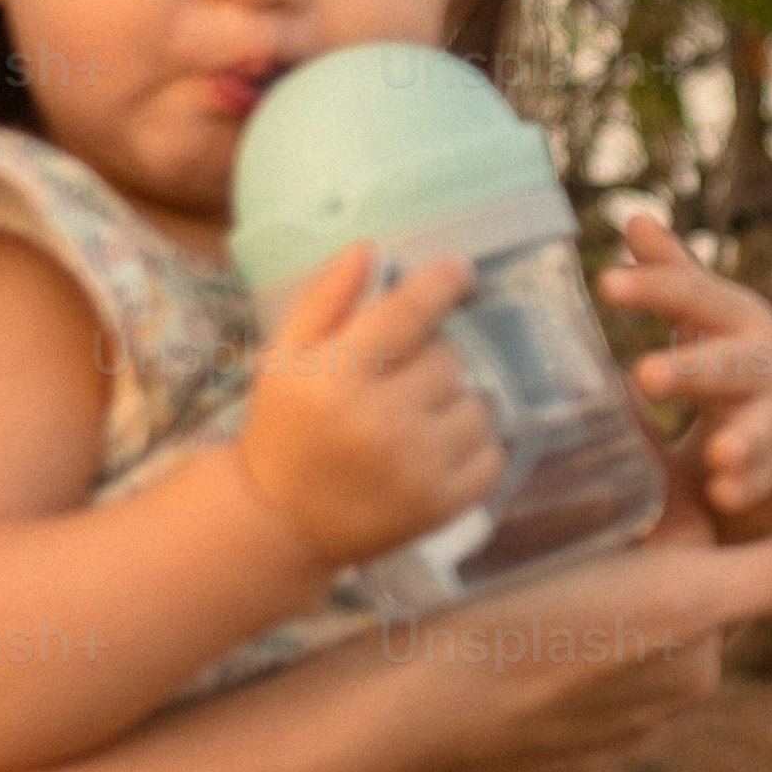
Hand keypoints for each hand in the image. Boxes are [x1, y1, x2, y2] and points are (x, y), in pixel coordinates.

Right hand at [238, 245, 499, 566]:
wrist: (280, 522)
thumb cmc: (283, 429)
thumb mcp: (285, 357)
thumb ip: (326, 299)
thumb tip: (370, 248)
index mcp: (337, 378)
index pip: (406, 315)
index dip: (440, 285)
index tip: (460, 270)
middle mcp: (381, 422)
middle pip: (448, 360)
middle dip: (433, 359)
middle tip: (403, 377)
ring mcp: (417, 469)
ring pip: (477, 405)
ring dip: (456, 402)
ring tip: (419, 415)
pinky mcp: (441, 506)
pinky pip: (490, 455)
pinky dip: (476, 446)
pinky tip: (440, 447)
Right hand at [375, 485, 771, 771]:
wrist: (405, 720)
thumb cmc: (538, 633)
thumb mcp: (673, 587)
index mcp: (691, 664)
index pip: (685, 569)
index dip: (643, 526)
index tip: (589, 512)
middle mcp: (653, 719)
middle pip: (639, 612)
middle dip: (605, 579)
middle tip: (537, 548)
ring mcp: (586, 754)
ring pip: (584, 656)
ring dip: (558, 630)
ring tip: (501, 601)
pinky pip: (535, 708)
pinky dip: (517, 681)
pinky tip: (482, 658)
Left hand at [595, 208, 771, 539]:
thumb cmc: (733, 365)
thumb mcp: (707, 319)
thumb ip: (672, 275)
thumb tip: (632, 215)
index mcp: (736, 322)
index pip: (693, 297)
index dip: (651, 288)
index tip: (604, 284)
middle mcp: (763, 365)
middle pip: (730, 363)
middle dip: (691, 370)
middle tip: (645, 375)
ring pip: (761, 427)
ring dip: (740, 441)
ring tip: (717, 455)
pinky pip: (767, 479)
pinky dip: (747, 486)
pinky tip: (724, 495)